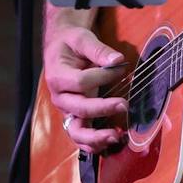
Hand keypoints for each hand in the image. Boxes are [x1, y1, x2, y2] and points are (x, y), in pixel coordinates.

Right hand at [42, 23, 127, 153]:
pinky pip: (81, 136)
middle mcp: (59, 97)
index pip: (81, 81)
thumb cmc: (71, 43)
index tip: (121, 68)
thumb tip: (118, 60)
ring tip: (115, 136)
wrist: (60, 49)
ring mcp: (66, 110)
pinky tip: (111, 142)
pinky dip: (94, 144)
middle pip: (79, 109)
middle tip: (124, 105)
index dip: (102, 76)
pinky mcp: (74, 118)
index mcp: (57, 76)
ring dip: (95, 137)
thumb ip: (98, 50)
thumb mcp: (82, 38)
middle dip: (102, 109)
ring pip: (76, 131)